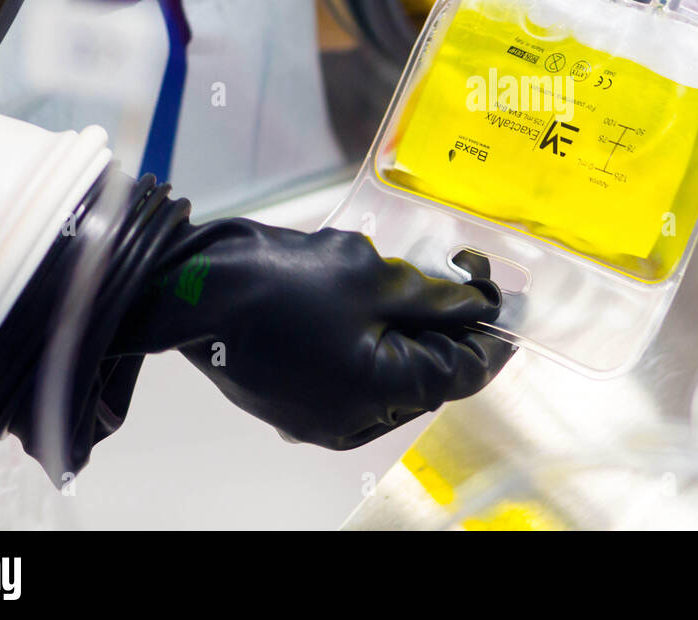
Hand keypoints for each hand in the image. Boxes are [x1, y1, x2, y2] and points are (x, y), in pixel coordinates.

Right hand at [0, 170, 513, 475]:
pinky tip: (359, 298)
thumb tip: (481, 306)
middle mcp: (354, 421)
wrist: (190, 287)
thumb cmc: (284, 278)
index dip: (491, 335)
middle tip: (457, 275)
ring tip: (403, 279)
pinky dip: (366, 340)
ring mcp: (321, 416)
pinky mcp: (294, 402)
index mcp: (382, 395)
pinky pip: (351, 375)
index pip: (461, 371)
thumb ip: (437, 298)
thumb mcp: (374, 276)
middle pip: (426, 376)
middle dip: (444, 327)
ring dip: (405, 331)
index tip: (507, 303)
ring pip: (389, 375)